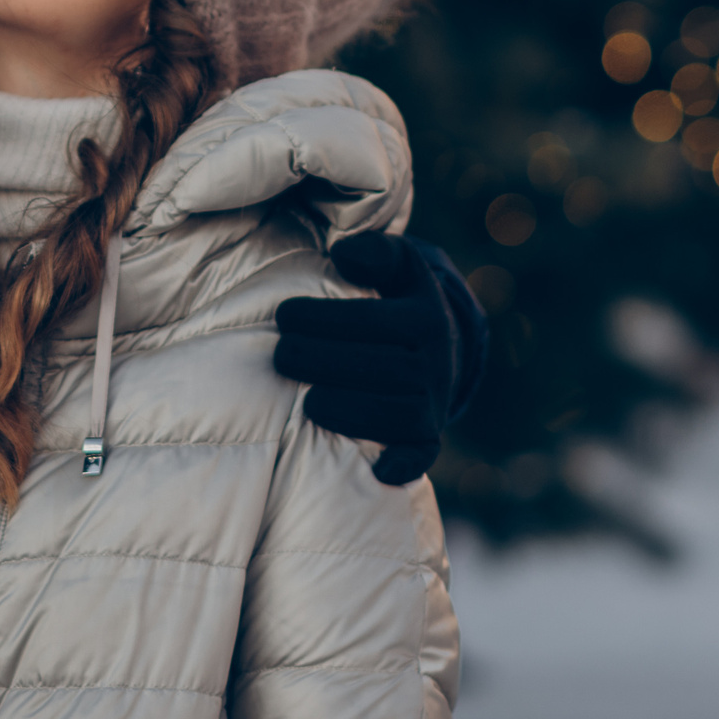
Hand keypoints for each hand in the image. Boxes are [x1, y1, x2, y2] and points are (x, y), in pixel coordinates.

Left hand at [274, 232, 458, 485]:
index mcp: (428, 317)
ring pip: (400, 415)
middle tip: (281, 355)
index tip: (283, 314)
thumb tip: (344, 255)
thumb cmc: (396, 298)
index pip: (377, 320)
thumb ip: (374, 250)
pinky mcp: (427, 435)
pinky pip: (423, 453)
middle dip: (326, 363)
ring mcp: (435, 402)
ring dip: (351, 411)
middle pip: (385, 368)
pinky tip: (377, 468)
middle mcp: (438, 362)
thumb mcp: (395, 263)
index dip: (328, 319)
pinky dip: (404, 463)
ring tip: (307, 404)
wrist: (436, 347)